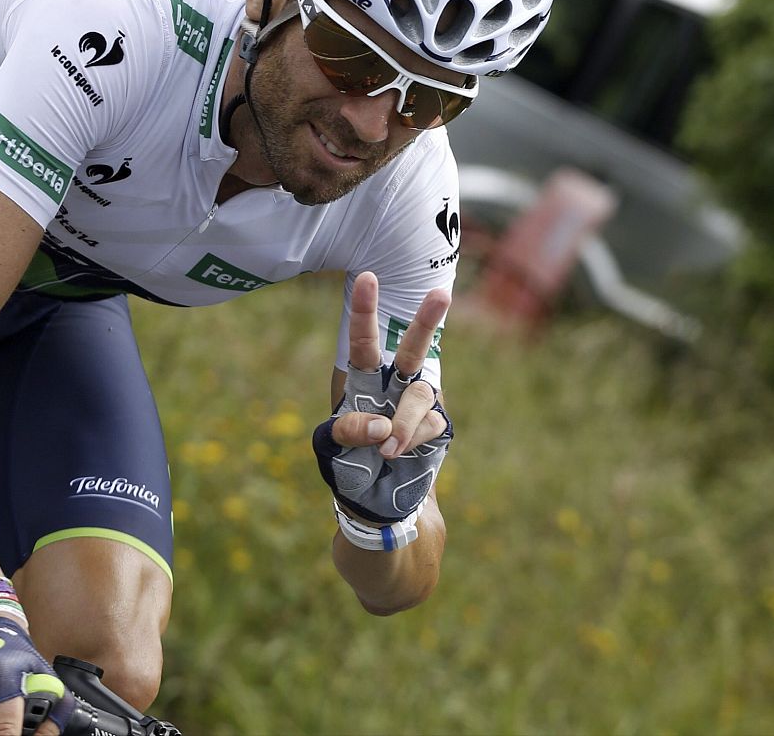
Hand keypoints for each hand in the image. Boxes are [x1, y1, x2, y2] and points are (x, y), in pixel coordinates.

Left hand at [336, 271, 450, 457]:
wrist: (378, 496)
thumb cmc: (350, 462)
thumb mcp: (333, 445)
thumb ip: (350, 429)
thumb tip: (382, 428)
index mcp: (365, 379)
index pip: (364, 342)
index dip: (366, 311)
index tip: (368, 277)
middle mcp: (395, 384)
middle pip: (414, 350)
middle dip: (427, 322)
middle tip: (441, 294)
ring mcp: (418, 403)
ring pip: (420, 396)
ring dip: (404, 421)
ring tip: (388, 449)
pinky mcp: (436, 425)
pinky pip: (429, 425)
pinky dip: (411, 440)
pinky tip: (398, 453)